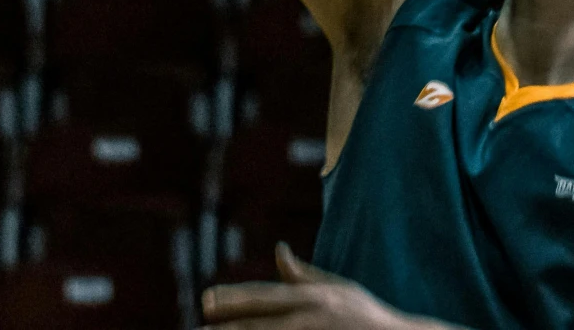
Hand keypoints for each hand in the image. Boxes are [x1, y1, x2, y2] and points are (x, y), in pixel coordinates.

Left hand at [201, 244, 431, 328]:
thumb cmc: (368, 317)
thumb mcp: (339, 288)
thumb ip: (303, 275)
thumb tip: (278, 251)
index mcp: (314, 298)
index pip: (265, 298)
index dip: (233, 299)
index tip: (205, 300)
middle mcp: (312, 320)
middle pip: (260, 325)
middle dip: (226, 329)